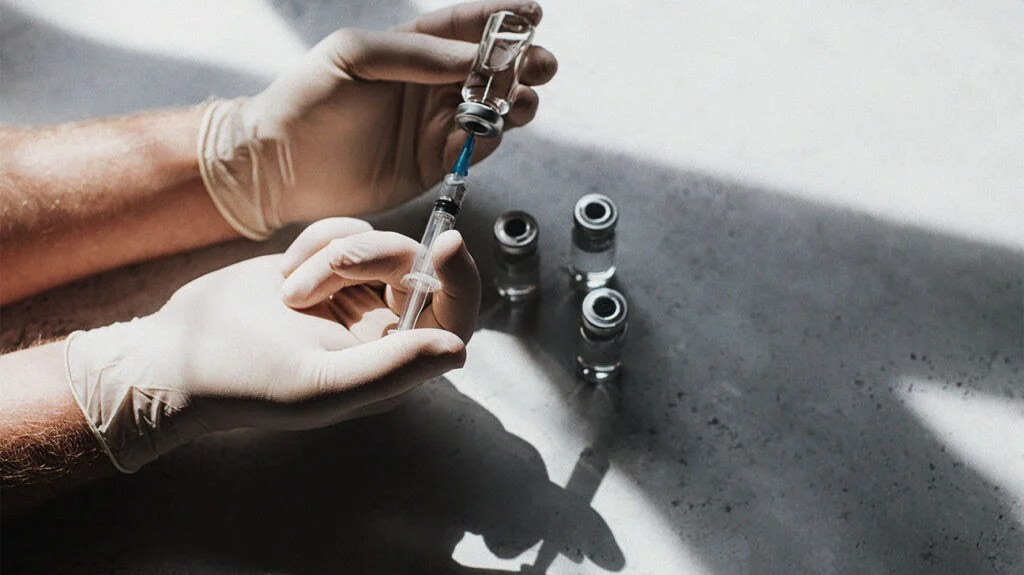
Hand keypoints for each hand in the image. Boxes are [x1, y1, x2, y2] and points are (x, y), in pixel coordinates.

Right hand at [64, 218, 479, 471]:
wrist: (178, 352)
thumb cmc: (245, 380)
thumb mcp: (321, 384)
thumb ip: (392, 368)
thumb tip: (458, 349)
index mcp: (395, 365)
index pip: (455, 317)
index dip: (461, 279)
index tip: (447, 244)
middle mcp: (385, 330)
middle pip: (416, 267)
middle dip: (367, 259)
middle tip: (306, 285)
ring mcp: (357, 295)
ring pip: (379, 243)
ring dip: (330, 254)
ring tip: (288, 291)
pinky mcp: (328, 266)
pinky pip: (347, 230)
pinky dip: (316, 240)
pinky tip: (283, 273)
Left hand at [199, 0, 556, 238]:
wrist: (281, 167)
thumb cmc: (305, 102)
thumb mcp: (354, 57)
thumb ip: (415, 53)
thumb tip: (473, 55)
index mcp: (411, 50)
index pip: (465, 26)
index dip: (502, 18)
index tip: (533, 13)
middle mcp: (430, 85)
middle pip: (492, 69)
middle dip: (523, 63)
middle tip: (539, 65)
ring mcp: (435, 125)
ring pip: (494, 108)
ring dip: (515, 101)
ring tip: (516, 101)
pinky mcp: (436, 163)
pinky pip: (477, 147)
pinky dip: (491, 138)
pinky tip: (488, 130)